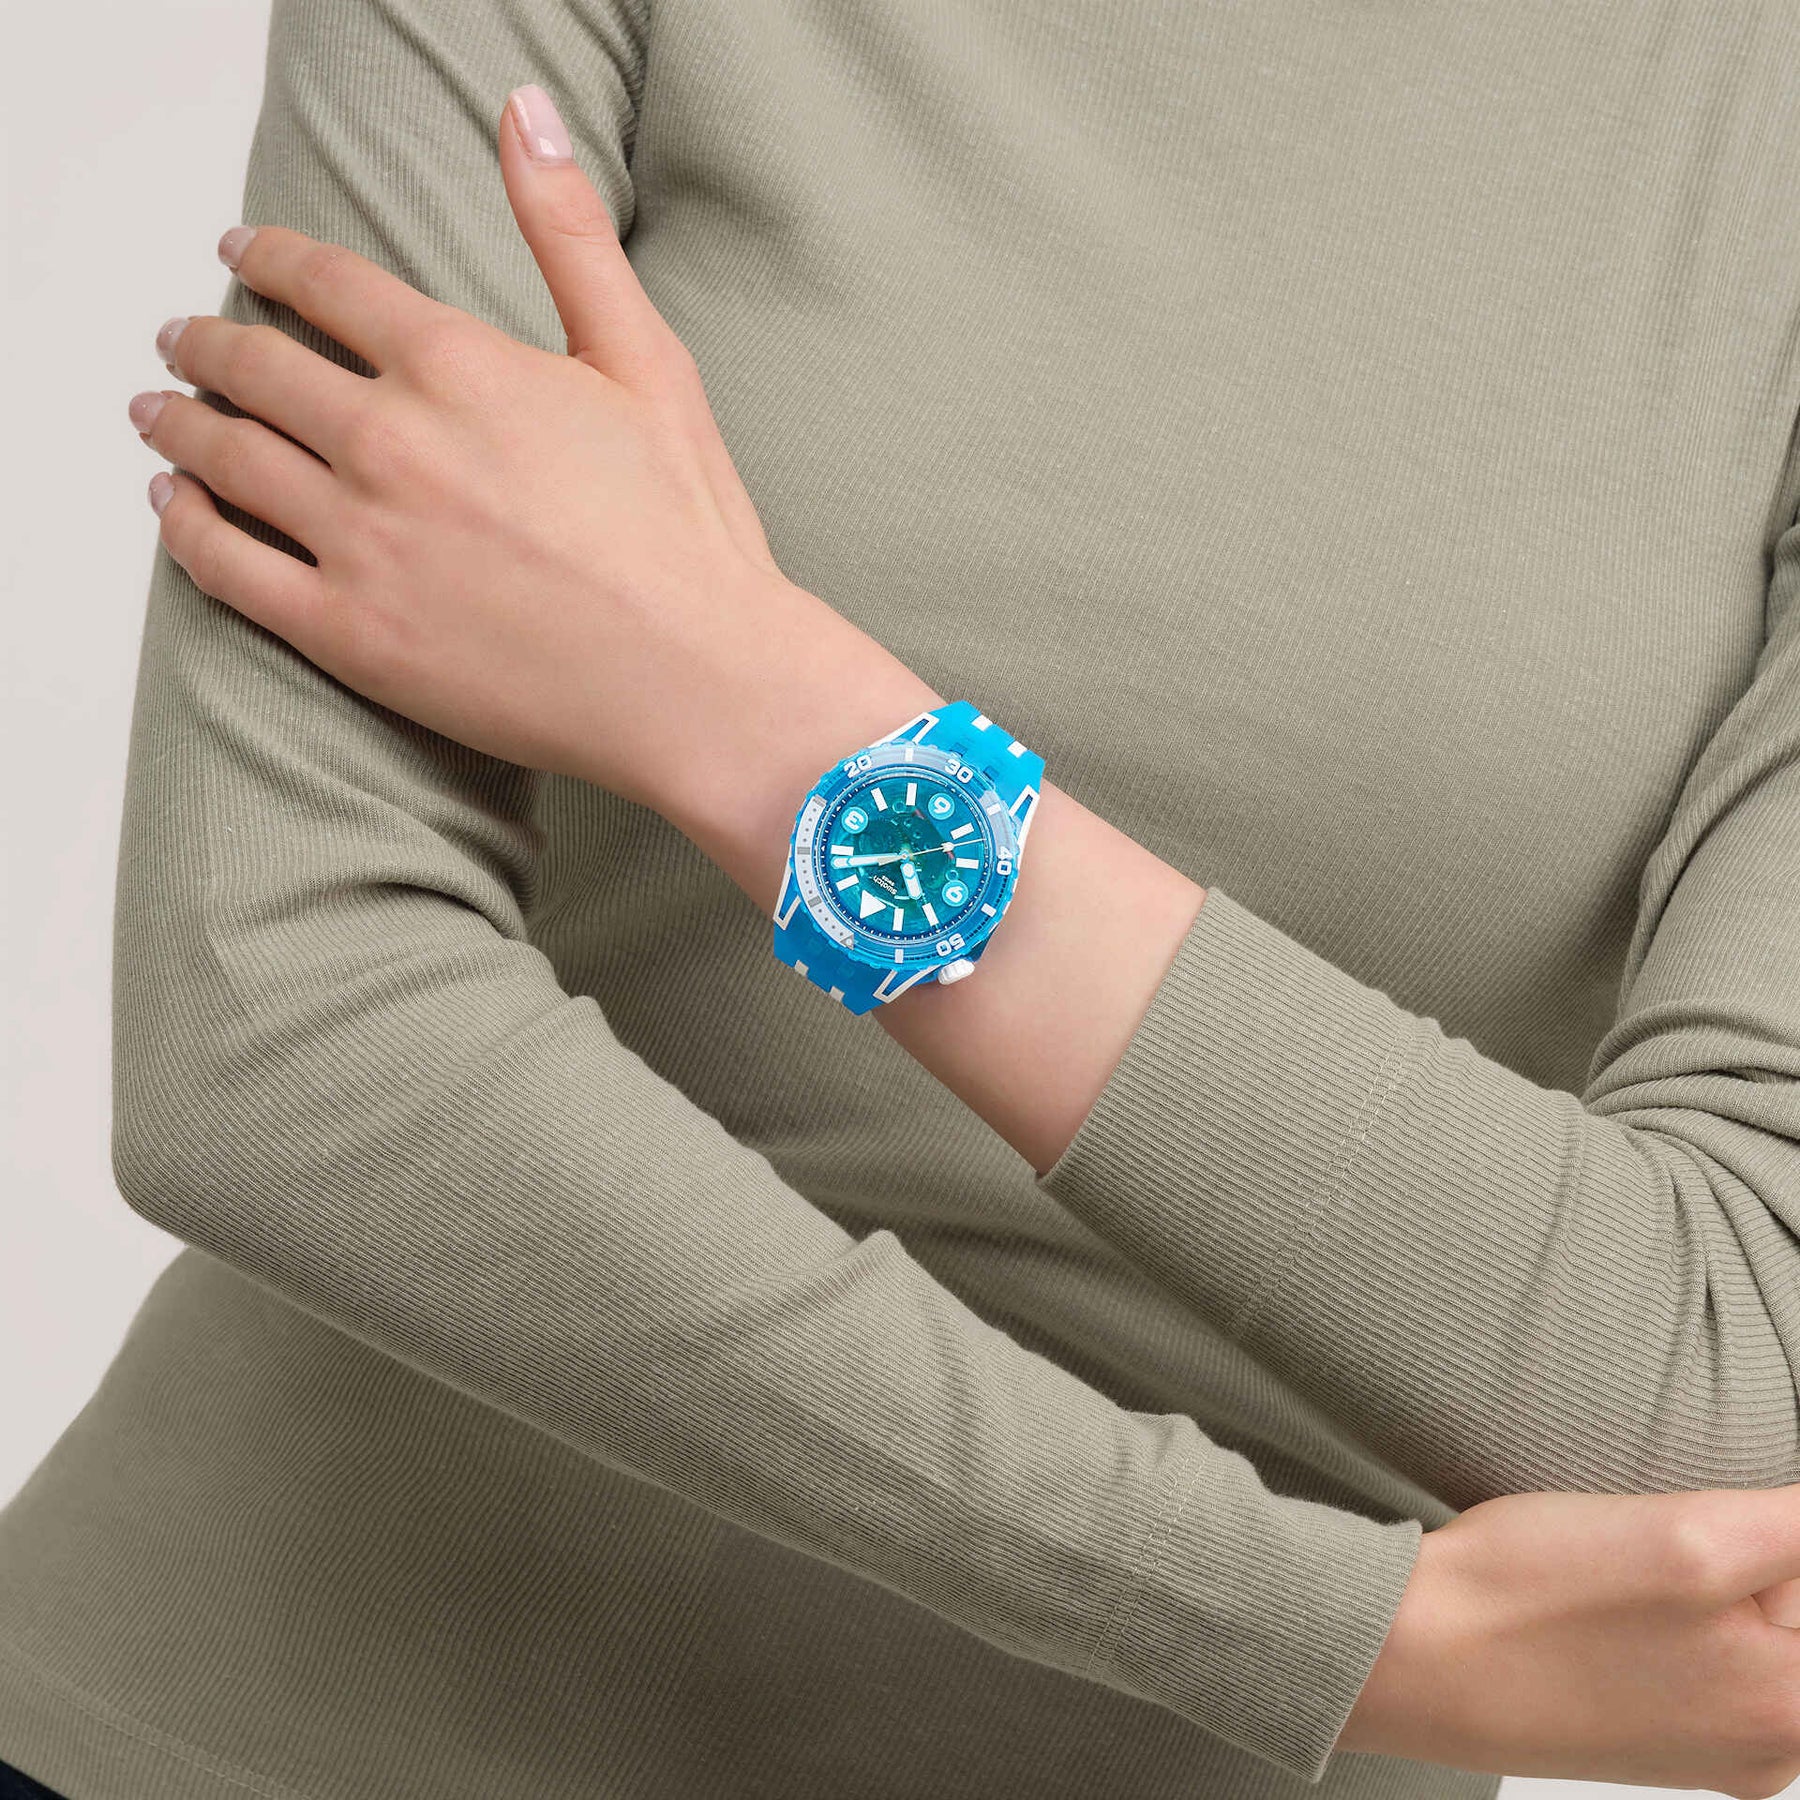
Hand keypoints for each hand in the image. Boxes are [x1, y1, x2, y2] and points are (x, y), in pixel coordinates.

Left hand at [130, 83, 930, 875]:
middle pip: (253, 368)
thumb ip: (570, 235)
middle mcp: (390, 442)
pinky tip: (173, 506)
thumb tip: (526, 114)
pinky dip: (183, 528)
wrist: (699, 684)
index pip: (324, 284)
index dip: (268, 259)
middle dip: (204, 344)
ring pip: (224, 459)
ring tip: (159, 414)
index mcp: (458, 366)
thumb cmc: (686, 534)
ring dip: (178, 424)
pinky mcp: (349, 635)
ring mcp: (360, 541)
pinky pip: (226, 569)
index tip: (239, 254)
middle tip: (181, 341)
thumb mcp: (645, 361)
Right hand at [1340, 1485, 1799, 1795]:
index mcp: (1799, 1708)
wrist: (1409, 1652)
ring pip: (1749, 1623)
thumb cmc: (1529, 1599)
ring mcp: (1714, 1749)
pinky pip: (1702, 1652)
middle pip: (1796, 1607)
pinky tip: (1607, 1598)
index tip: (1692, 1537)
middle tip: (1651, 1542)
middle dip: (1749, 1555)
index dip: (1769, 1533)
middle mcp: (1773, 1749)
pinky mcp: (1659, 1733)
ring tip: (1621, 1565)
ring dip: (1702, 1576)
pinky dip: (1668, 1609)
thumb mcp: (1693, 1535)